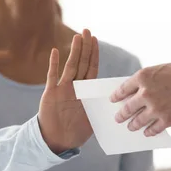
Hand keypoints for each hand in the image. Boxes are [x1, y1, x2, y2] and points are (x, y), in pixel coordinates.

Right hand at [38, 29, 98, 153]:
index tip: (95, 40)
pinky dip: (54, 64)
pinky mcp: (51, 93)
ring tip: (77, 36)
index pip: (91, 68)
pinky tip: (55, 51)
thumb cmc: (77, 132)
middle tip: (87, 30)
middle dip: (85, 47)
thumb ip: (102, 108)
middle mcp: (75, 87)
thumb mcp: (94, 120)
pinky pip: (52, 76)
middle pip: (81, 62)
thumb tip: (120, 104)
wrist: (58, 140)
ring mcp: (63, 88)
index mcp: (86, 91)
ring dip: (74, 51)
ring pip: (70, 66)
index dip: (94, 54)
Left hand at [109, 60, 170, 135]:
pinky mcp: (167, 119)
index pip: (123, 89)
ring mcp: (156, 108)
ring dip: (132, 125)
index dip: (116, 96)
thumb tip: (137, 95)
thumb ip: (147, 82)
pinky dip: (148, 132)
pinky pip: (153, 129)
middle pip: (127, 108)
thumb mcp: (160, 70)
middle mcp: (146, 93)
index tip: (113, 100)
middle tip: (118, 118)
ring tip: (130, 127)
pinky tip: (146, 132)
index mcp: (143, 77)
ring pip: (137, 121)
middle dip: (121, 115)